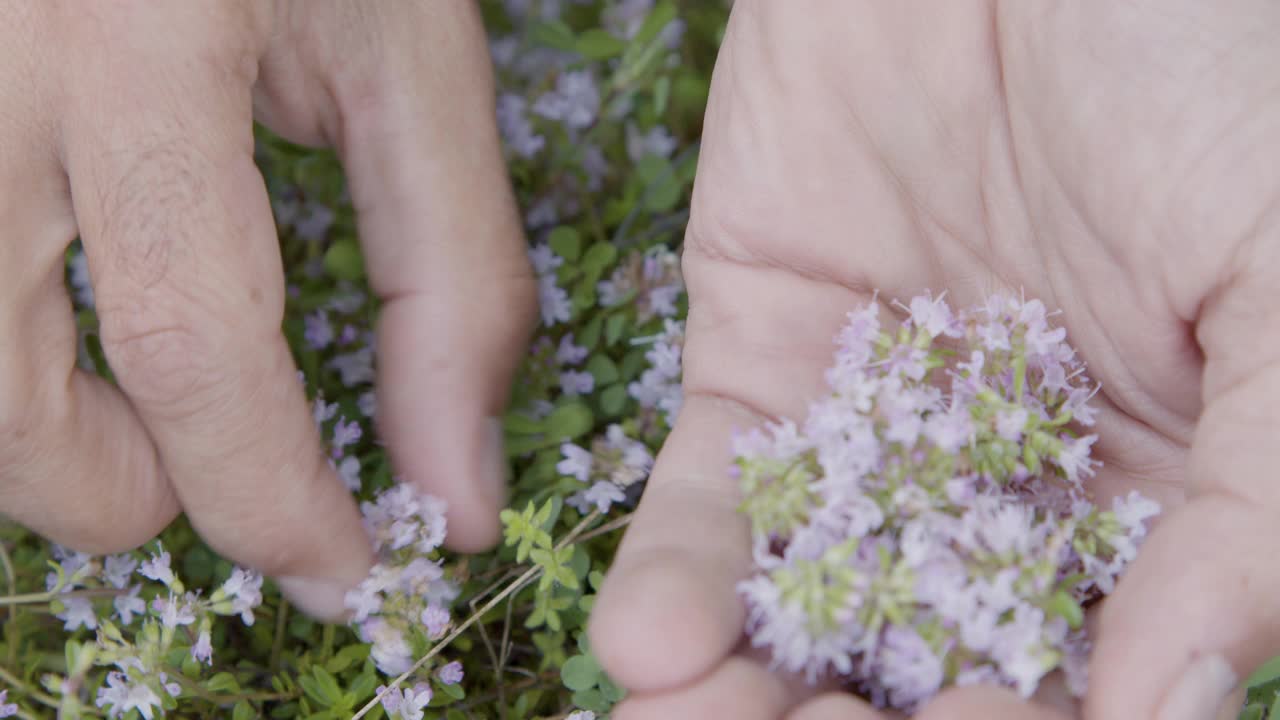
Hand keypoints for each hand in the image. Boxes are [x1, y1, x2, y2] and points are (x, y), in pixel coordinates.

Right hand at [0, 2, 533, 619]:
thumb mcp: (406, 72)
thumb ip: (448, 286)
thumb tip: (452, 498)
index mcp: (139, 35)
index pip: (191, 338)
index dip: (268, 497)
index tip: (341, 566)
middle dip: (119, 492)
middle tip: (207, 478)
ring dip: (36, 439)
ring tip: (136, 406)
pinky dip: (5, 345)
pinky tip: (65, 314)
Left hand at [590, 1, 1279, 717]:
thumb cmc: (1214, 68)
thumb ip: (1259, 506)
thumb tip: (1169, 704)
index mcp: (1153, 497)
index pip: (1069, 672)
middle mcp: (999, 481)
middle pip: (917, 661)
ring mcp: (868, 420)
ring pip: (800, 597)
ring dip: (739, 694)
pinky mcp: (757, 348)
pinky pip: (712, 483)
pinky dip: (677, 566)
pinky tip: (648, 644)